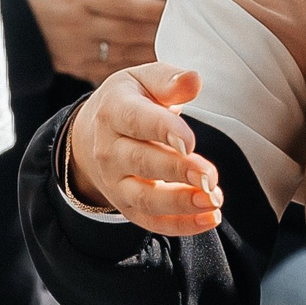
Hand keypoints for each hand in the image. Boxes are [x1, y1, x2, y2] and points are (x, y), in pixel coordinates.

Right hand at [15, 0, 166, 83]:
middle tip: (189, 34)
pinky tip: (151, 72)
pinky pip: (108, 71)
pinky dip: (130, 71)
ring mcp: (76, 48)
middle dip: (159, 33)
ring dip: (151, 54)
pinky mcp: (73, 66)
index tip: (176, 10)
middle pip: (128, 31)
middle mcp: (79, 24)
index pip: (123, 3)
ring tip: (179, 54)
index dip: (152, 8)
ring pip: (122, 53)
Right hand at [68, 63, 224, 233]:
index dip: (164, 131)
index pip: (137, 121)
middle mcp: (109, 149)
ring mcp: (116, 182)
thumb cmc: (131, 101)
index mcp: (115, 111)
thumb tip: (194, 79)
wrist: (93, 134)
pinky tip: (210, 218)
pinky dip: (180, 225)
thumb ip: (169, 80)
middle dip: (177, 171)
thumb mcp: (144, 80)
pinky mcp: (127, 206)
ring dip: (180, 202)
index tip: (190, 141)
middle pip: (141, 163)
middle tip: (209, 175)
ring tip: (212, 200)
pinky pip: (151, 221)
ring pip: (145, 199)